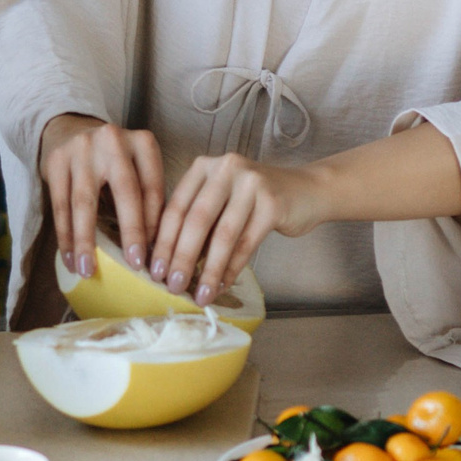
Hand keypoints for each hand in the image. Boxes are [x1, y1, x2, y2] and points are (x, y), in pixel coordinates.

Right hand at [40, 114, 164, 280]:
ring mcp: (82, 149)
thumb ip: (144, 197)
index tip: (154, 254)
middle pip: (125, 192)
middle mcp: (114, 141)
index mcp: (142, 143)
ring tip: (87, 270)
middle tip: (134, 263)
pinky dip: (65, 237)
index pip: (152, 188)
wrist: (69, 129)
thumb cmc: (111, 160)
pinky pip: (60, 206)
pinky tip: (69, 259)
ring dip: (86, 242)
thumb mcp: (134, 166)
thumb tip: (155, 249)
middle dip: (131, 232)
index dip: (154, 224)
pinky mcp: (56, 162)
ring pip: (84, 203)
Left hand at [152, 153, 324, 306]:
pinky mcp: (273, 203)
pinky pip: (246, 243)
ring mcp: (252, 183)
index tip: (152, 270)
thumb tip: (166, 262)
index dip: (162, 241)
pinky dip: (232, 268)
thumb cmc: (256, 200)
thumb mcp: (221, 200)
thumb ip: (197, 220)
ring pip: (223, 235)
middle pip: (196, 220)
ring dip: (208, 270)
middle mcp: (227, 169)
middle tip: (171, 286)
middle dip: (181, 257)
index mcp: (205, 167)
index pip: (176, 207)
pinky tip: (222, 285)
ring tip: (199, 294)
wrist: (308, 191)